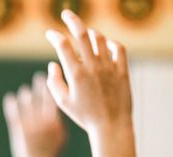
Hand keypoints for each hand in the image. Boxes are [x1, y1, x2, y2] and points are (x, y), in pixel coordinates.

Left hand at [4, 72, 66, 156]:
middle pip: (40, 98)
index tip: (53, 79)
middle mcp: (42, 121)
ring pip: (26, 103)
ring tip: (25, 91)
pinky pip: (13, 113)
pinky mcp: (18, 129)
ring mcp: (29, 124)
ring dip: (25, 95)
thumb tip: (59, 105)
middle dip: (39, 86)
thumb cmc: (51, 152)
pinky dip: (11, 104)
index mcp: (54, 121)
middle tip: (39, 77)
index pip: (54, 99)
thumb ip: (59, 121)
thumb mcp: (61, 137)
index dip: (52, 88)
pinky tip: (10, 98)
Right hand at [44, 11, 130, 138]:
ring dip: (91, 33)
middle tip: (66, 14)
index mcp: (76, 74)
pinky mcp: (122, 70)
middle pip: (82, 34)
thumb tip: (53, 64)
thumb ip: (54, 82)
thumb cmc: (85, 116)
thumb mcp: (63, 103)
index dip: (54, 36)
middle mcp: (93, 67)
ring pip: (100, 39)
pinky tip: (106, 46)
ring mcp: (109, 67)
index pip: (63, 46)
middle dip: (72, 20)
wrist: (111, 126)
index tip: (50, 34)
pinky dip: (111, 43)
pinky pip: (118, 48)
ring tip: (85, 34)